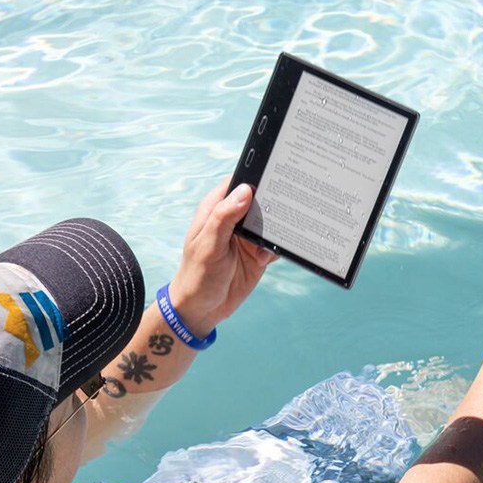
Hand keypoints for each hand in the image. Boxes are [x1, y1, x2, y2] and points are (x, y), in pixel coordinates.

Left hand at [168, 178, 277, 334]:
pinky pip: (276, 243)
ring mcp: (247, 236)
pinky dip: (279, 247)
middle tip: (286, 205)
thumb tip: (245, 191)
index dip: (255, 175)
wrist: (202, 310)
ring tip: (278, 235)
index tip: (275, 172)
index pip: (239, 183)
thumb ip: (224, 217)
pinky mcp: (258, 253)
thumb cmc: (197, 276)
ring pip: (272, 221)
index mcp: (216, 209)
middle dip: (274, 202)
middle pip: (261, 200)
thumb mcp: (208, 245)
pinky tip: (268, 256)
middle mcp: (234, 219)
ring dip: (279, 227)